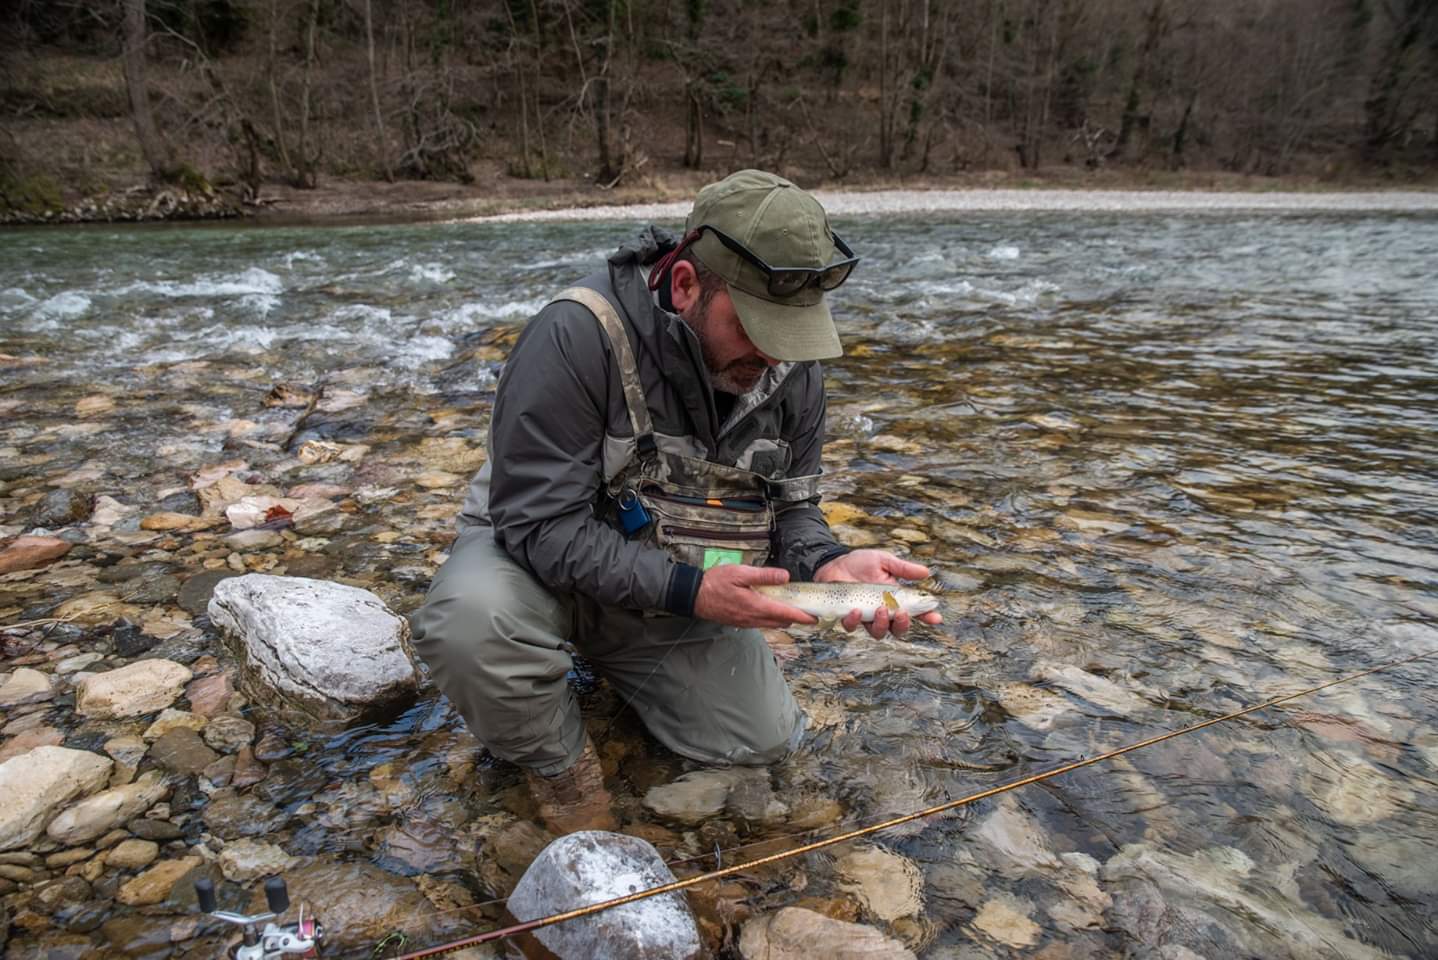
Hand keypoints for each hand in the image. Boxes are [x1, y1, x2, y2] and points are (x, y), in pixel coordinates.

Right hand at [694, 564, 817, 628]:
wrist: (694, 595)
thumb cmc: (716, 582)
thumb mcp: (741, 573)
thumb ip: (764, 576)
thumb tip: (785, 577)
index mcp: (756, 605)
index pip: (785, 613)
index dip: (802, 617)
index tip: (815, 618)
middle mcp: (753, 618)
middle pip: (781, 622)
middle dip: (795, 619)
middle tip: (807, 612)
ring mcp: (746, 622)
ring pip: (771, 624)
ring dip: (783, 619)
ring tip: (792, 610)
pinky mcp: (740, 622)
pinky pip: (761, 623)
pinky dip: (771, 619)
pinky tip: (771, 609)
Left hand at [814, 549, 943, 638]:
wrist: (833, 563)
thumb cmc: (860, 563)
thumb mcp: (883, 561)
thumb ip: (903, 569)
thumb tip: (926, 572)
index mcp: (895, 599)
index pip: (916, 612)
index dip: (927, 617)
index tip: (936, 618)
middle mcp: (883, 611)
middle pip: (898, 629)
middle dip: (902, 624)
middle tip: (900, 613)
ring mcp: (865, 616)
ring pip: (878, 633)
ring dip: (882, 624)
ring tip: (880, 609)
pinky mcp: (847, 617)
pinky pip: (853, 626)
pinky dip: (855, 621)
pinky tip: (856, 610)